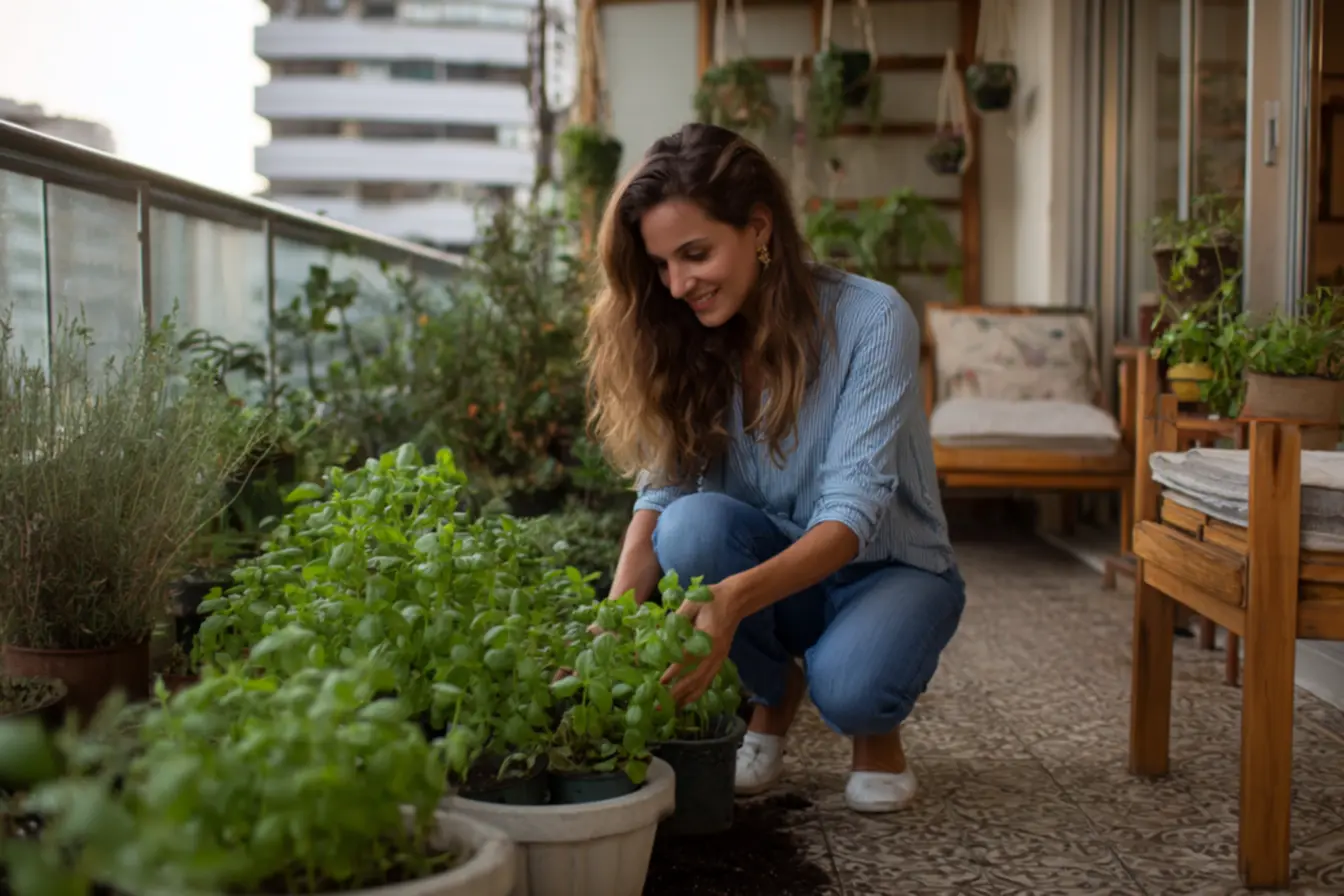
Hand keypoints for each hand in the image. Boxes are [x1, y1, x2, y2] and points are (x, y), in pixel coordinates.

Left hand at [661, 584, 740, 706]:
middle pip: (696, 678)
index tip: (661, 682)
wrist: (736, 600)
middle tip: (661, 705)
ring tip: (672, 708)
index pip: (689, 658)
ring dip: (687, 697)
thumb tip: (660, 634)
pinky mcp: (720, 659)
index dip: (675, 671)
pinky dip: (697, 691)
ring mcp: (719, 658)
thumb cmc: (712, 598)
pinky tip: (687, 699)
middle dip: (678, 692)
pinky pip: (708, 680)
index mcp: (708, 637)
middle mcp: (715, 652)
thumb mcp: (693, 602)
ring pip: (703, 683)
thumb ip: (678, 618)